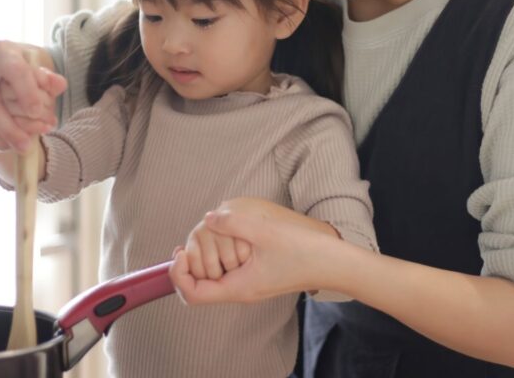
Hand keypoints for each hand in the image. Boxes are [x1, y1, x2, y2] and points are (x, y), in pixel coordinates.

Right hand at [0, 41, 66, 151]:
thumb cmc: (23, 66)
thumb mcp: (38, 65)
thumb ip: (49, 78)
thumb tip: (59, 85)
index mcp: (1, 51)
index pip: (14, 71)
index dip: (26, 93)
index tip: (37, 112)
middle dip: (9, 128)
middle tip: (27, 145)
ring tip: (20, 148)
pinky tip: (6, 146)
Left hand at [171, 198, 341, 304]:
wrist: (334, 261)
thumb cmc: (304, 250)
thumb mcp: (265, 231)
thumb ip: (233, 223)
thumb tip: (208, 219)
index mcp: (239, 287)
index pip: (193, 294)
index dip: (179, 275)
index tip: (179, 252)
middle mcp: (241, 291)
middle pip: (199, 288)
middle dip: (189, 267)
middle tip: (187, 244)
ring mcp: (249, 285)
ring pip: (212, 279)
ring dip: (203, 260)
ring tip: (205, 238)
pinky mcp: (257, 276)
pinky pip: (228, 271)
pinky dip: (220, 256)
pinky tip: (225, 237)